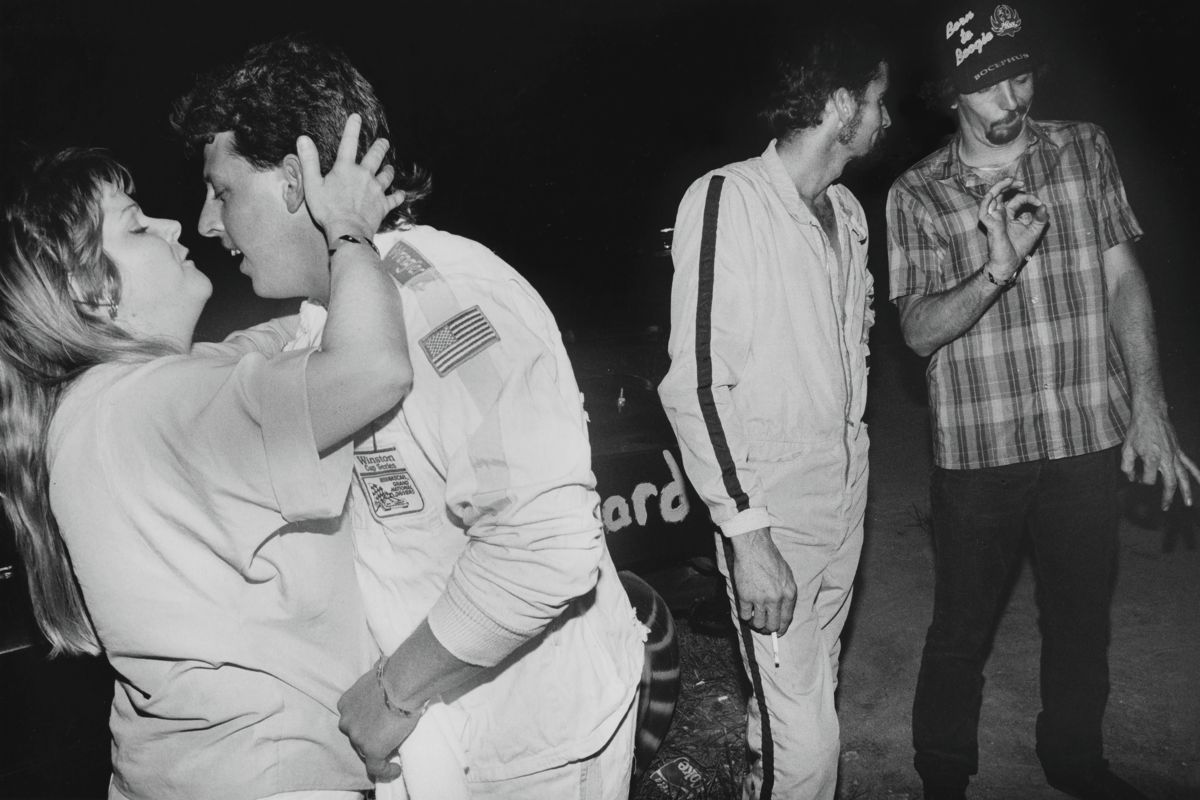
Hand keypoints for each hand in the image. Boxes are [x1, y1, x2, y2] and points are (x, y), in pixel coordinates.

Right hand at [296, 112, 404, 246]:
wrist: (348, 230)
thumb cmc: (327, 209)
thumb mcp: (312, 184)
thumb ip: (309, 161)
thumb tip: (303, 139)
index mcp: (345, 169)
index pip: (348, 143)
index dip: (352, 128)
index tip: (356, 117)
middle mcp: (364, 175)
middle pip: (375, 156)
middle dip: (380, 147)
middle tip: (384, 142)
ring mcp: (376, 190)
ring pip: (387, 175)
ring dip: (389, 170)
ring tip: (390, 167)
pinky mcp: (383, 205)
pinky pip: (394, 198)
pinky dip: (398, 196)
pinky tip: (401, 194)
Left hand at [337, 663, 417, 782]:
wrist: (402, 682)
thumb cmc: (395, 672)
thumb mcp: (378, 669)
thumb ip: (376, 672)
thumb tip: (385, 660)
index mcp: (346, 703)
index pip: (353, 718)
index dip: (365, 721)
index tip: (377, 722)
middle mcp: (347, 721)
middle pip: (357, 735)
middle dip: (370, 735)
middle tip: (388, 734)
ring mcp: (357, 737)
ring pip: (366, 750)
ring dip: (379, 750)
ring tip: (395, 749)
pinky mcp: (371, 750)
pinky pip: (376, 767)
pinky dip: (385, 770)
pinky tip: (396, 769)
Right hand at [728, 528, 796, 633]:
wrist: (754, 547)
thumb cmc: (770, 558)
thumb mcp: (787, 575)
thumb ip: (786, 593)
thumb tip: (782, 612)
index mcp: (789, 593)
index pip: (787, 619)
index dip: (781, 629)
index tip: (777, 632)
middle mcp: (776, 599)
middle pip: (773, 625)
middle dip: (768, 629)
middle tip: (762, 627)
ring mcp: (760, 599)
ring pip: (758, 624)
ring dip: (755, 624)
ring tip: (752, 619)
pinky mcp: (746, 597)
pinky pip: (744, 615)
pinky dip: (744, 616)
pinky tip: (745, 610)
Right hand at [977, 177, 1049, 279]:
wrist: (1009, 263)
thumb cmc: (1019, 249)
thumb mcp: (1035, 231)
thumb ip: (1040, 219)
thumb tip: (1044, 206)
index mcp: (1009, 215)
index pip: (1017, 200)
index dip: (1029, 198)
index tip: (1040, 204)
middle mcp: (1000, 214)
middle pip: (1001, 194)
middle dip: (1010, 185)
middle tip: (1021, 182)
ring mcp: (993, 218)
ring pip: (990, 197)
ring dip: (999, 187)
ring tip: (1010, 181)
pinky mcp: (989, 225)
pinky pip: (983, 210)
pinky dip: (987, 200)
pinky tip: (995, 194)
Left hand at [1121, 403, 1199, 509]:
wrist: (1151, 414)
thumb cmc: (1137, 430)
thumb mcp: (1126, 449)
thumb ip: (1127, 466)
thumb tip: (1132, 478)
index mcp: (1152, 458)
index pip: (1148, 479)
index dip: (1141, 481)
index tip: (1136, 477)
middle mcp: (1166, 458)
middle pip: (1170, 483)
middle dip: (1168, 497)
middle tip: (1165, 508)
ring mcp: (1175, 455)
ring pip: (1184, 476)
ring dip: (1187, 491)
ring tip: (1189, 503)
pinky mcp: (1180, 451)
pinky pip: (1191, 464)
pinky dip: (1197, 474)